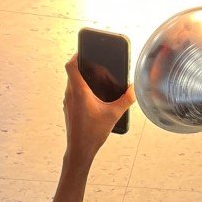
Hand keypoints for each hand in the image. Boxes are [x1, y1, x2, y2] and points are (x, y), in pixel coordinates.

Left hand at [62, 54, 133, 168]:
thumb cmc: (93, 133)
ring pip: (72, 83)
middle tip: (95, 63)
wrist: (80, 150)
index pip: (71, 66)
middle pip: (72, 73)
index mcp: (79, 92)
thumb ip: (126, 100)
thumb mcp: (114, 115)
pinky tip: (93, 96)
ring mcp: (67, 103)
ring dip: (82, 78)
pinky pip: (72, 93)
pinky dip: (81, 89)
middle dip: (82, 66)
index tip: (84, 51)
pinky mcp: (68, 109)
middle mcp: (70, 95)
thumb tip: (134, 89)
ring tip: (96, 78)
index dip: (76, 55)